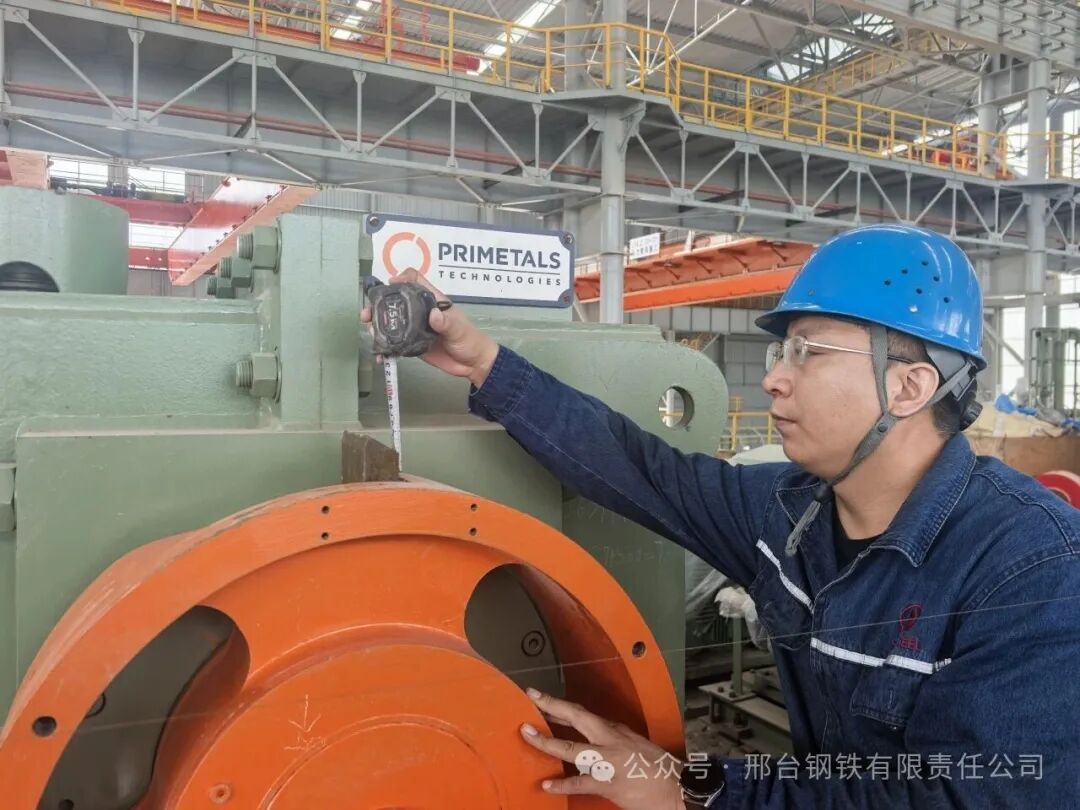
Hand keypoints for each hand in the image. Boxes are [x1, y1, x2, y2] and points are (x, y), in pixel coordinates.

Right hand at [360, 269, 499, 387]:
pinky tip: (380, 355)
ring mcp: (415, 328)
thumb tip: (433, 316)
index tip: (390, 283)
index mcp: (432, 301)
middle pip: (395, 301)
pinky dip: (386, 348)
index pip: (415, 280)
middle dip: (378, 305)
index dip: (402, 278)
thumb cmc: (470, 340)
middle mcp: (420, 312)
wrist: (473, 364)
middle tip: (367, 314)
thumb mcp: (459, 329)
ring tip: (369, 332)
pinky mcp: (412, 345)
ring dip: (378, 326)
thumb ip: (447, 323)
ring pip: (392, 322)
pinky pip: (395, 344)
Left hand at [519, 688, 685, 809]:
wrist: (676, 789)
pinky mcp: (608, 784)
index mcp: (616, 731)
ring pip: (571, 749)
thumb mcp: (635, 744)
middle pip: (576, 719)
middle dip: (551, 708)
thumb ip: (613, 737)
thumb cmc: (658, 768)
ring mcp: (607, 762)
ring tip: (528, 736)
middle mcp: (610, 741)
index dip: (558, 703)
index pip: (582, 713)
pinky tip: (546, 784)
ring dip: (547, 743)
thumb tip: (592, 733)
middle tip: (530, 701)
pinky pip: (579, 783)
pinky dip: (561, 784)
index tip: (539, 696)